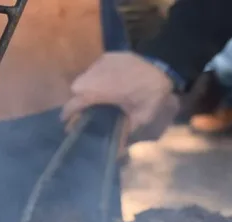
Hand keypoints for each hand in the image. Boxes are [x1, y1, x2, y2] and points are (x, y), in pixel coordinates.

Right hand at [61, 52, 179, 142]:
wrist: (165, 68)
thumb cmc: (153, 95)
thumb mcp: (141, 118)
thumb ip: (125, 134)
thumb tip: (116, 155)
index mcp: (103, 91)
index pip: (77, 101)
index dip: (68, 112)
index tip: (65, 122)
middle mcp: (98, 74)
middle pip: (77, 88)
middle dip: (78, 99)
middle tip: (85, 110)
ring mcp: (103, 62)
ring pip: (85, 76)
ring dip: (87, 87)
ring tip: (97, 97)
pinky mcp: (109, 55)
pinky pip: (96, 68)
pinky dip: (97, 77)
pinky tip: (106, 83)